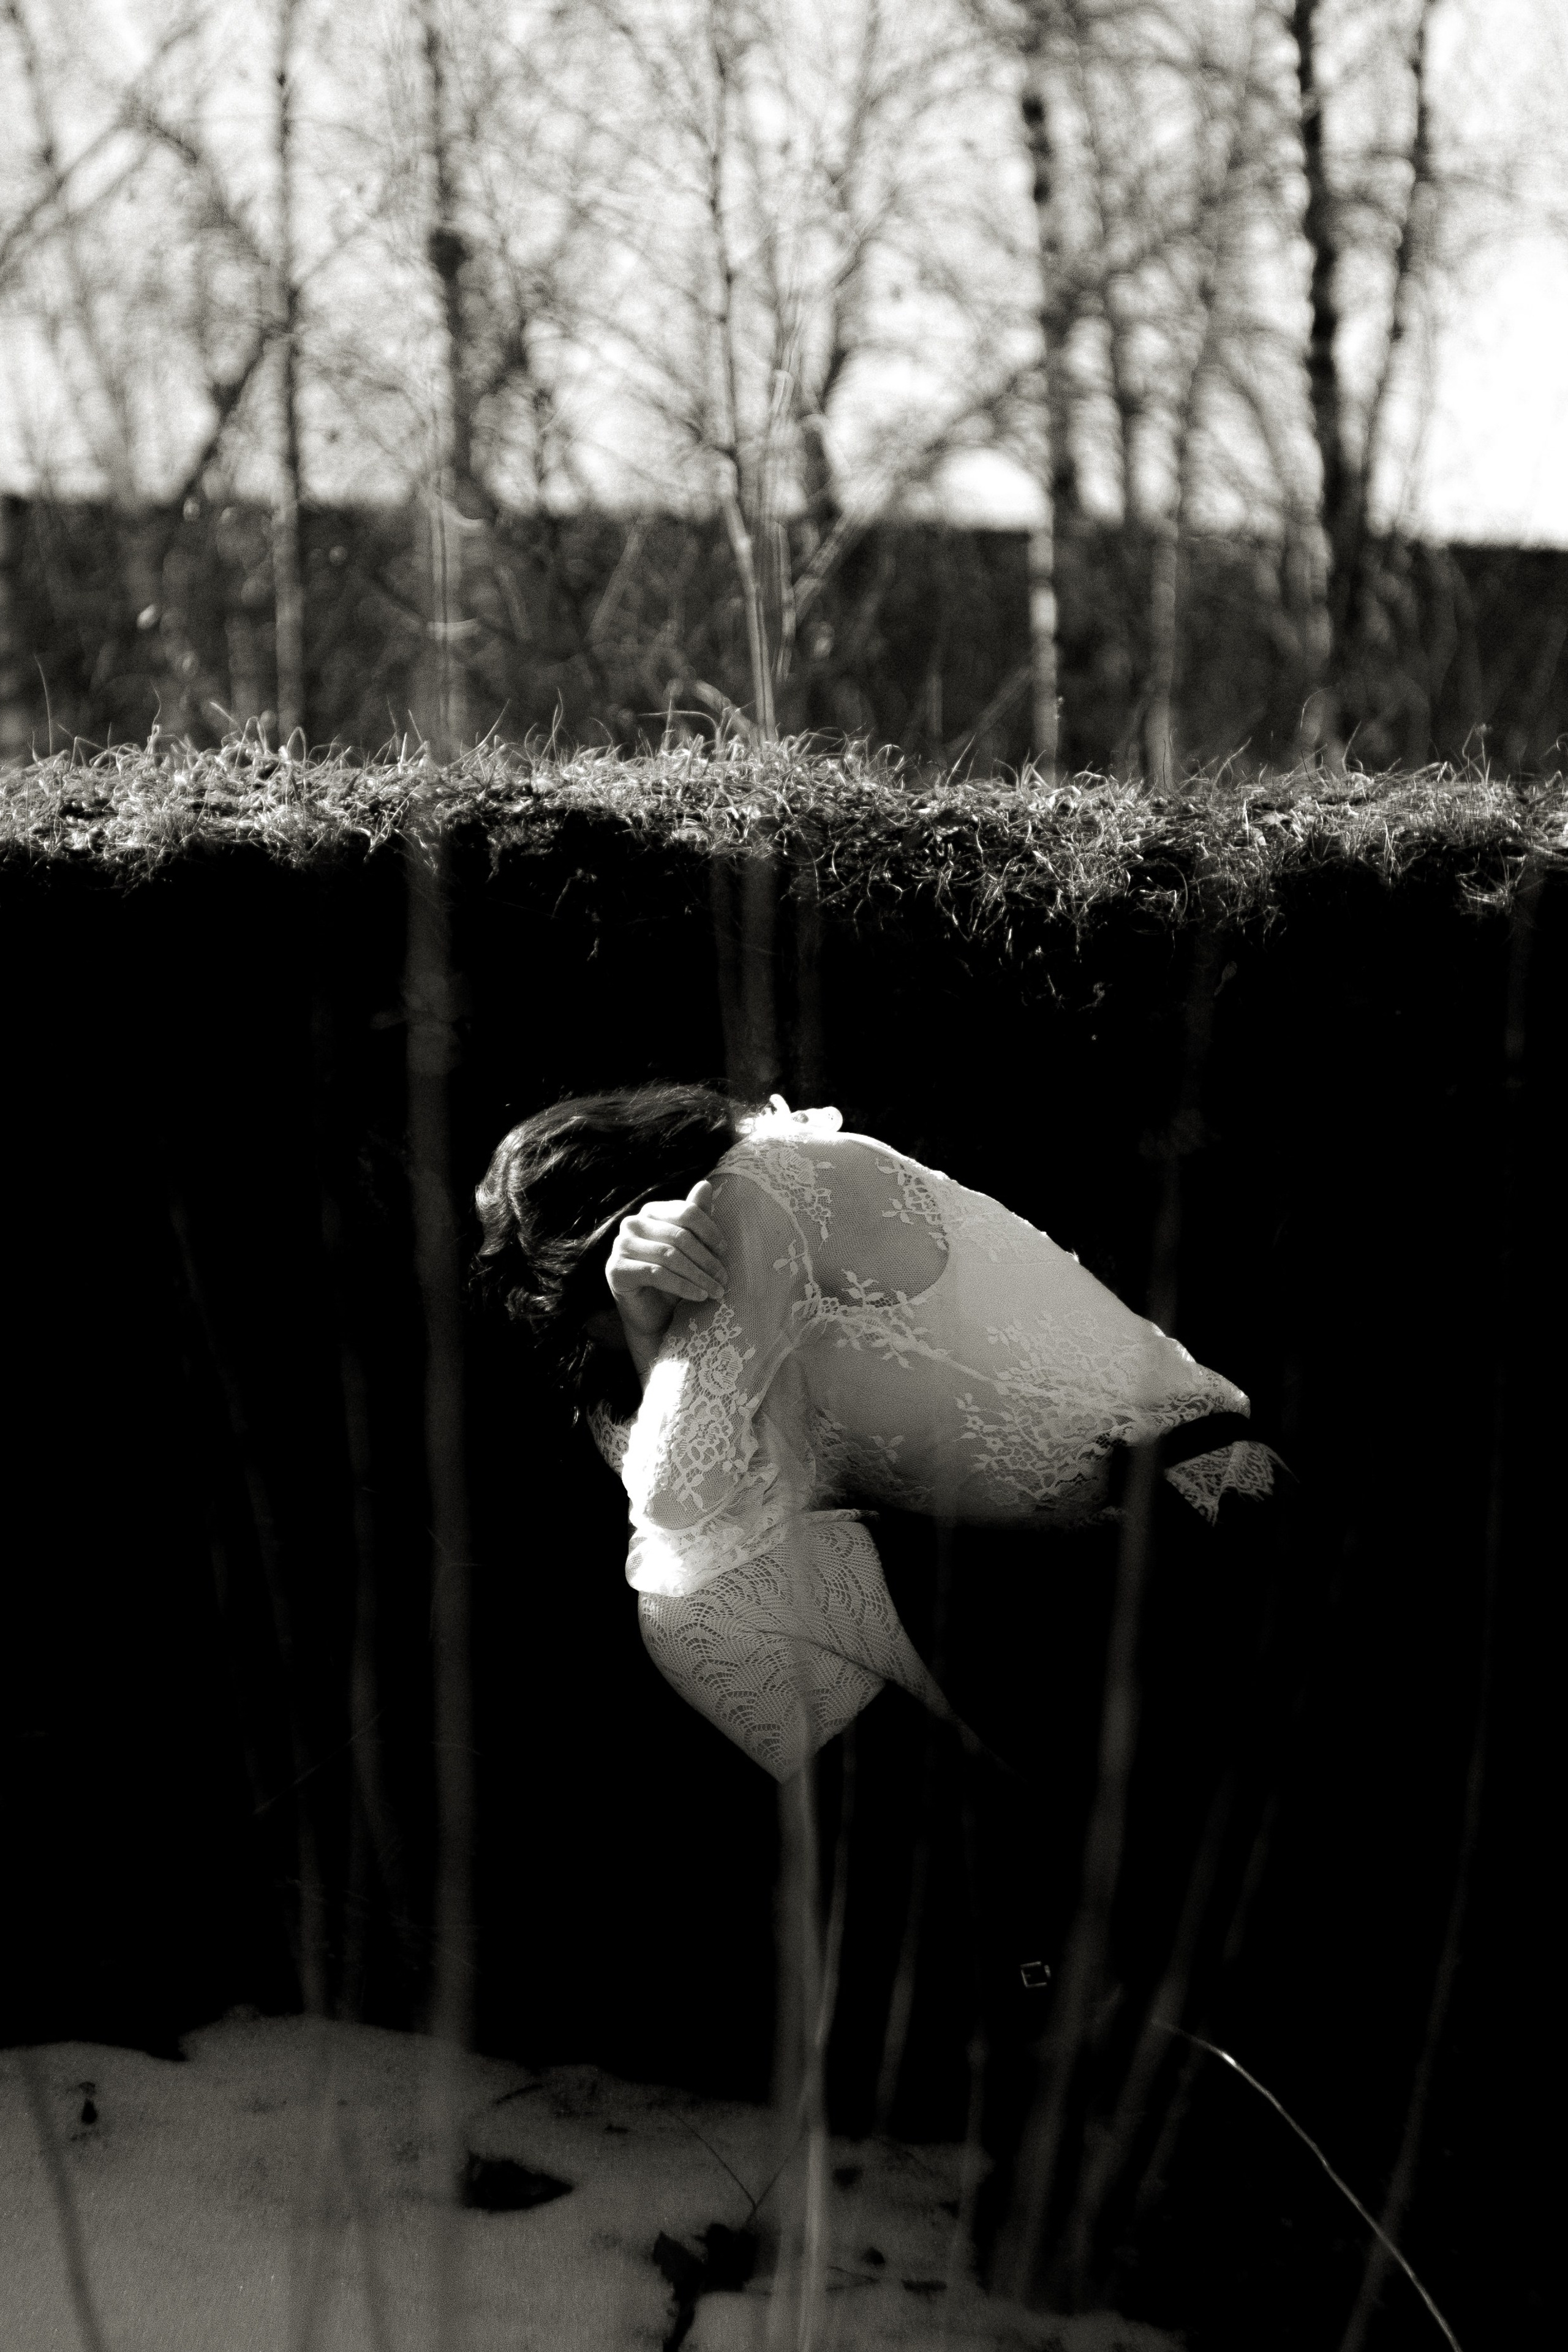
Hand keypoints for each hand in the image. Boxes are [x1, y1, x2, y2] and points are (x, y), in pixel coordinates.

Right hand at [605, 1180, 727, 1340]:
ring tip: (717, 1291)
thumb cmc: (675, 1277)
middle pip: (679, 1236)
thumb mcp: (690, 1248)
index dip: (710, 1231)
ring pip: (669, 1256)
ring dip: (699, 1276)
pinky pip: (657, 1274)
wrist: (653, 1315)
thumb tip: (705, 1184)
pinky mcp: (616, 1269)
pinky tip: (700, 1296)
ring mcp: (620, 1246)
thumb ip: (696, 1217)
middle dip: (706, 1260)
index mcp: (651, 1212)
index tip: (725, 1252)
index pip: (686, 1212)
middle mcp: (632, 1224)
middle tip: (724, 1279)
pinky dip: (683, 1286)